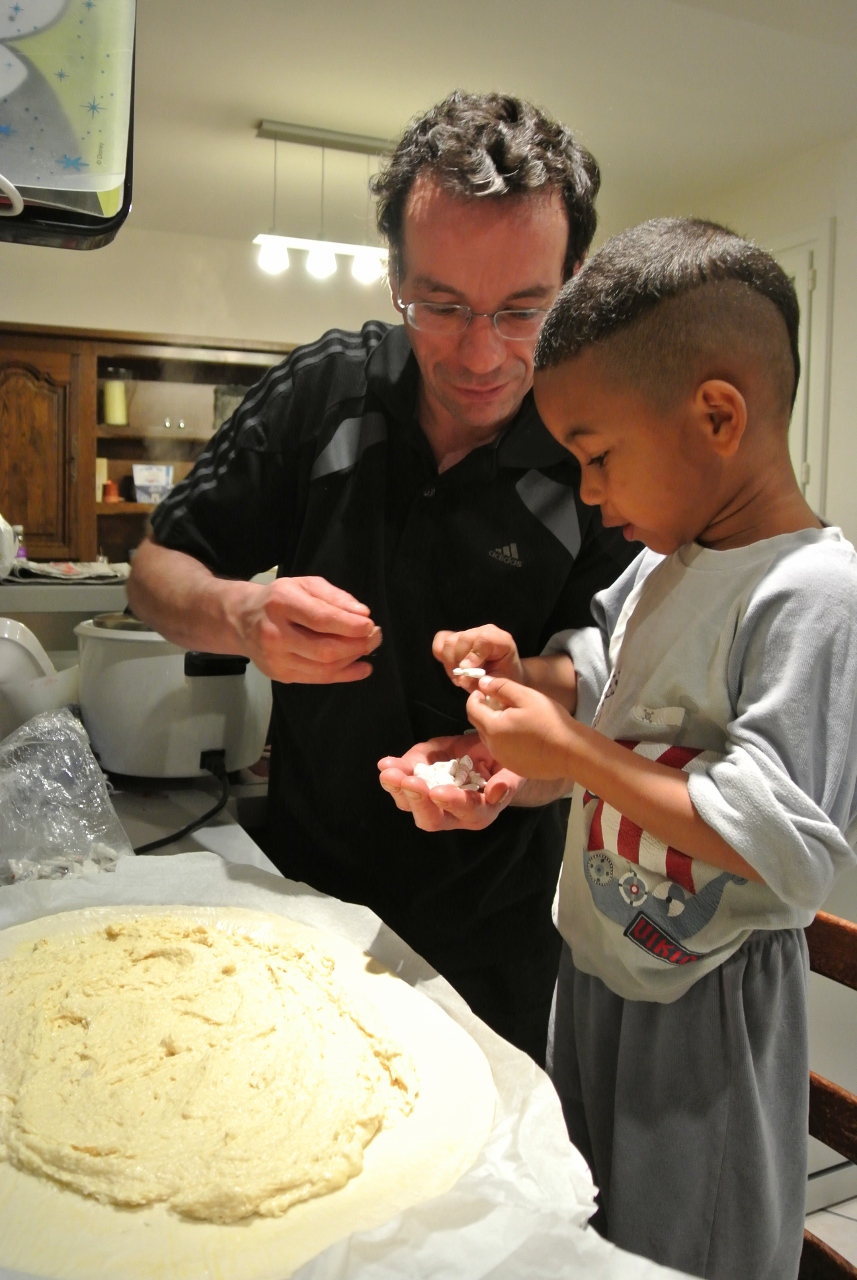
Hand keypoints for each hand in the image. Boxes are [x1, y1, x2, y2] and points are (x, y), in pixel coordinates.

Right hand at [232, 575, 381, 683]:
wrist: (241, 619)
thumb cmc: (279, 598)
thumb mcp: (304, 585)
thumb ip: (334, 597)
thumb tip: (362, 614)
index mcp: (280, 604)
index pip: (320, 619)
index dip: (349, 625)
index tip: (370, 624)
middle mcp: (274, 634)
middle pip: (323, 649)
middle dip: (356, 645)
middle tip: (375, 636)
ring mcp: (275, 659)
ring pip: (323, 667)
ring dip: (352, 659)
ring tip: (368, 647)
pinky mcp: (280, 675)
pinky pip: (318, 679)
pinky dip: (344, 675)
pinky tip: (361, 668)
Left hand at [378, 734, 522, 830]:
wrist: (490, 753)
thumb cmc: (504, 764)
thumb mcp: (513, 769)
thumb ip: (508, 781)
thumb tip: (496, 791)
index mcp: (480, 811)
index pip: (467, 811)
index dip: (453, 802)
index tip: (438, 792)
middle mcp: (453, 814)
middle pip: (431, 819)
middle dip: (418, 801)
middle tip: (409, 782)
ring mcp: (432, 801)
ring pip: (410, 804)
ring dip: (398, 789)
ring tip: (389, 772)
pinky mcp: (419, 784)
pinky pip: (402, 785)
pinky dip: (394, 773)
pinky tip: (386, 764)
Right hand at [433, 625, 525, 690]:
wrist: (503, 678)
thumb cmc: (503, 681)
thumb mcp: (498, 684)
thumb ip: (482, 680)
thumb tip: (462, 677)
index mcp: (502, 640)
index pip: (483, 639)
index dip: (473, 655)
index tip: (467, 671)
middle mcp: (485, 631)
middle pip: (463, 638)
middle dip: (458, 662)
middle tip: (462, 681)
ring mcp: (470, 633)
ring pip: (450, 641)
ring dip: (450, 663)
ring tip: (458, 678)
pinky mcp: (457, 638)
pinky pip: (441, 639)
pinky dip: (442, 655)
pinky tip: (452, 668)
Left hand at [466, 677, 576, 780]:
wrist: (570, 752)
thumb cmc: (549, 721)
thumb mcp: (526, 696)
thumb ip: (501, 687)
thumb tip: (482, 682)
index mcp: (492, 727)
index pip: (471, 709)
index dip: (476, 696)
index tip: (486, 690)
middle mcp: (492, 746)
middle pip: (479, 724)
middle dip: (485, 711)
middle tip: (503, 702)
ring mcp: (503, 759)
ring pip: (490, 738)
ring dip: (496, 726)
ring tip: (516, 718)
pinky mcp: (514, 767)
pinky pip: (502, 750)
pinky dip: (506, 740)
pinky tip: (524, 735)